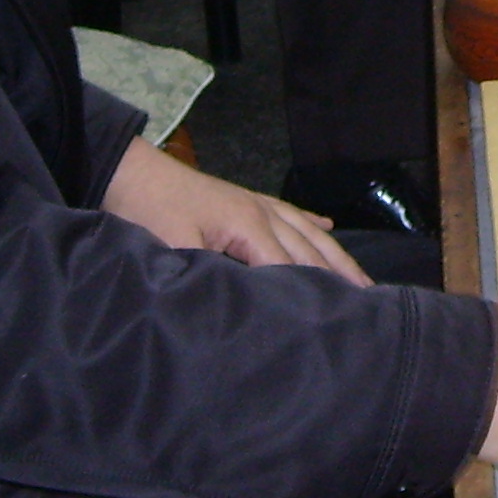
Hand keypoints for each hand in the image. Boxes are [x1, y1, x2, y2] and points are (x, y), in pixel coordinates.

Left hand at [103, 137, 367, 280]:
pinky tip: (328, 228)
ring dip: (336, 255)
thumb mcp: (174, 250)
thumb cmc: (148, 211)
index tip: (335, 323)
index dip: (311, 296)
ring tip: (362, 278)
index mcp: (248, 226)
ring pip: (307, 232)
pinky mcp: (245, 198)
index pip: (289, 268)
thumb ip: (208, 275)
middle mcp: (262, 212)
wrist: (129, 173)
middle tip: (368, 305)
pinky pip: (290, 212)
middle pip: (310, 250)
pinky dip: (312, 222)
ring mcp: (256, 202)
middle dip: (340, 277)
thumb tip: (237, 305)